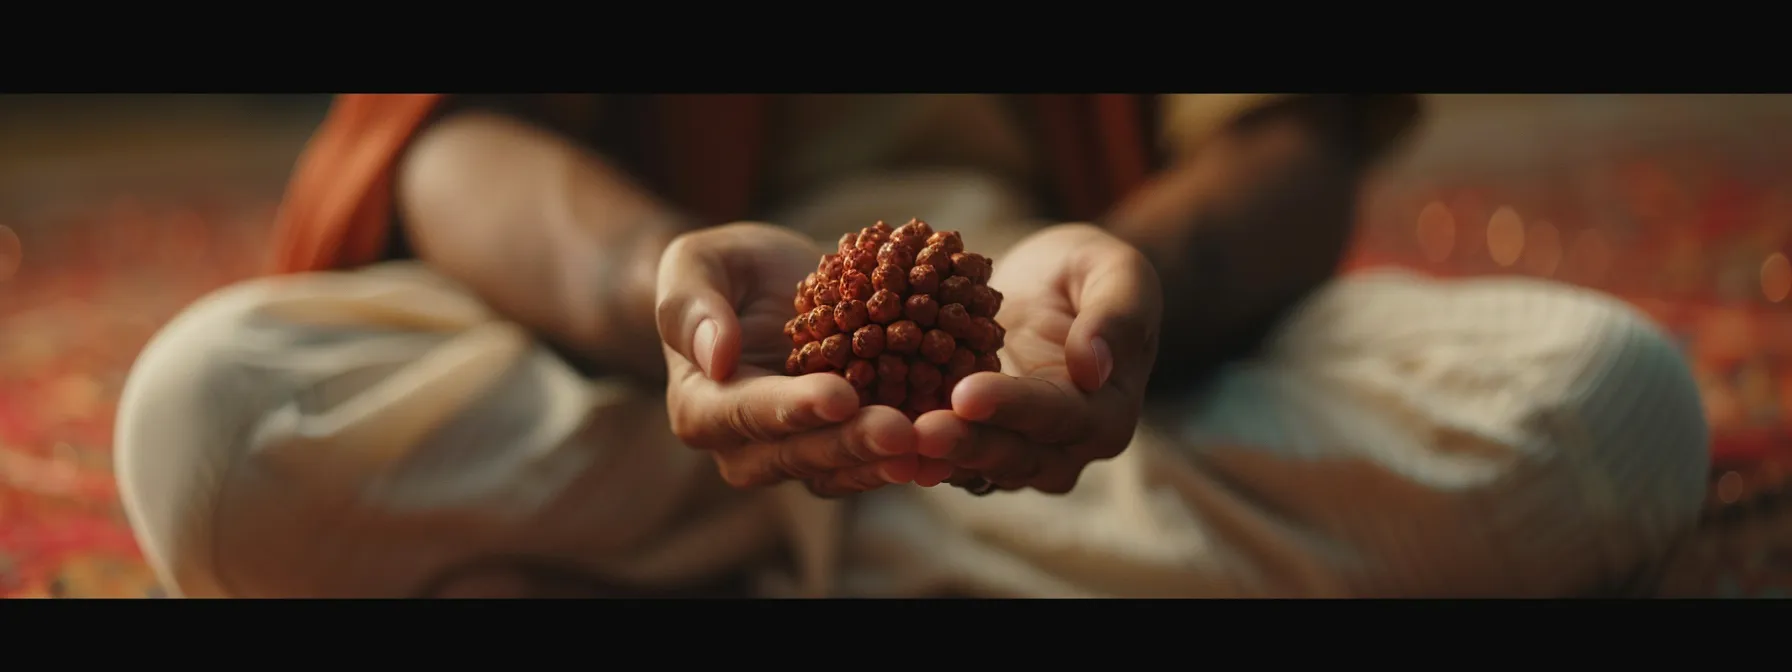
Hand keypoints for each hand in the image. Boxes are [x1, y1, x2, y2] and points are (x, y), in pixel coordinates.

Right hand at [655, 223, 922, 496]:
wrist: (769, 288)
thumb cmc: (725, 271)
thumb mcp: (697, 264)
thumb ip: (690, 305)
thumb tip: (714, 356)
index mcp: (701, 408)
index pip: (745, 413)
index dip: (792, 408)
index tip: (840, 395)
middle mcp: (745, 448)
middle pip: (800, 454)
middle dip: (852, 444)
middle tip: (902, 430)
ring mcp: (796, 456)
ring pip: (841, 472)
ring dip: (887, 462)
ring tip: (935, 445)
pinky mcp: (842, 450)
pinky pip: (874, 464)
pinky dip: (912, 456)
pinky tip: (953, 443)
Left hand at [915, 224, 1160, 492]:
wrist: (1045, 285)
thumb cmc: (1088, 270)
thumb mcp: (1116, 271)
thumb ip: (1117, 314)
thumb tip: (1093, 366)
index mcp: (1109, 411)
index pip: (1061, 415)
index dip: (1015, 406)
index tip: (967, 393)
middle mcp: (1065, 447)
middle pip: (1015, 455)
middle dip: (965, 442)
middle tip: (918, 431)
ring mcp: (1019, 453)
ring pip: (977, 466)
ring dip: (934, 455)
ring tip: (891, 438)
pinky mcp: (976, 444)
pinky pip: (946, 456)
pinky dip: (913, 449)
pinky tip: (875, 433)